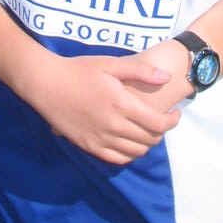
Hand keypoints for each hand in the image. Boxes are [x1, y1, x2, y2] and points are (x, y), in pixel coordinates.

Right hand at [29, 53, 180, 164]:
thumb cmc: (80, 70)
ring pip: (135, 152)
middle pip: (149, 139)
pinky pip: (117, 159)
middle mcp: (113, 125)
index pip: (157, 123)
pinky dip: (130, 154)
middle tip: (162, 120)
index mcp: (121, 103)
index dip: (172, 121)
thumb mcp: (111, 63)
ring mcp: (100, 138)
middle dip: (162, 131)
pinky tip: (131, 142)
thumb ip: (141, 71)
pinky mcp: (89, 146)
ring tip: (147, 130)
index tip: (175, 113)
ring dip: (148, 143)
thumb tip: (167, 77)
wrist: (47, 84)